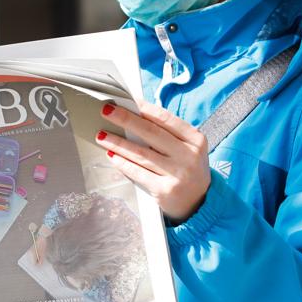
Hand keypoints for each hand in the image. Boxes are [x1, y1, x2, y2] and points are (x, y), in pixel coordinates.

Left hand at [95, 102, 210, 222]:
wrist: (200, 202)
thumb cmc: (187, 167)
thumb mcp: (187, 147)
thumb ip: (166, 132)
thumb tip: (134, 113)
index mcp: (195, 140)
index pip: (166, 118)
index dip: (144, 108)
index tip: (126, 100)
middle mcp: (189, 156)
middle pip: (151, 133)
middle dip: (126, 119)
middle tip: (107, 110)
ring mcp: (177, 174)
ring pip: (141, 153)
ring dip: (118, 143)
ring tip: (102, 135)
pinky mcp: (165, 191)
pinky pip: (138, 172)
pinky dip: (122, 163)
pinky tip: (111, 155)